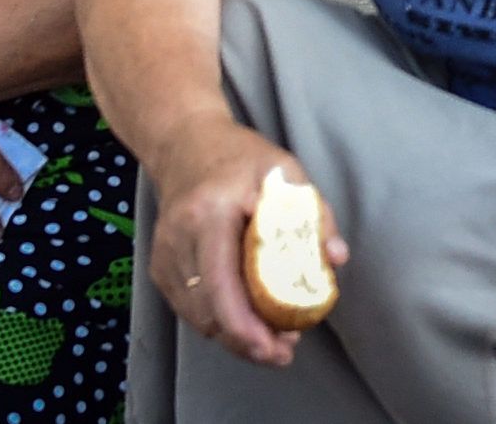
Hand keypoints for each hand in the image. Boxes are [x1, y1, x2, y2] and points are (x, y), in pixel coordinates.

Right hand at [151, 123, 342, 368]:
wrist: (185, 144)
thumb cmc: (241, 157)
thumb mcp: (286, 171)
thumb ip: (314, 214)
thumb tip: (335, 258)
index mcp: (209, 213)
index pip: (221, 283)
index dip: (244, 326)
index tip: (273, 348)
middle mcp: (178, 237)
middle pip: (208, 311)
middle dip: (246, 341)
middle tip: (284, 351)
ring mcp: (164, 255)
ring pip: (197, 317)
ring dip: (234, 336)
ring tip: (273, 339)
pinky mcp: (160, 267)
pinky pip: (189, 308)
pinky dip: (218, 321)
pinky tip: (246, 320)